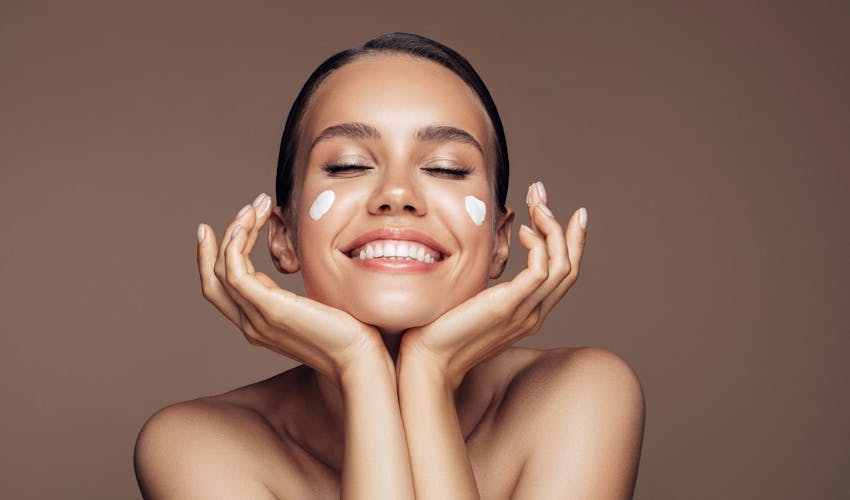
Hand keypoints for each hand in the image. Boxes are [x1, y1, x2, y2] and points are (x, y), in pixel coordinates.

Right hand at [196, 193, 387, 386]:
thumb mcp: (316, 309)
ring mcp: (257, 319)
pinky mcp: (270, 309)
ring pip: (223, 268)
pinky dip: (235, 243)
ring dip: (236, 230)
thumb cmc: (349, 334)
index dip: (216, 257)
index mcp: (260, 324)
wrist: (360, 359)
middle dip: (218, 240)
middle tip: (245, 208)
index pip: (223, 289)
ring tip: (256, 206)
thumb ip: (299, 296)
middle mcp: (251, 324)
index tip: (227, 226)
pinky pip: (234, 270)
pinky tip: (249, 223)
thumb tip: (298, 270)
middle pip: (213, 278)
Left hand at [399, 182, 587, 388]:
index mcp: (527, 314)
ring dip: (553, 229)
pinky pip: (541, 272)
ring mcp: (524, 313)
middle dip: (565, 227)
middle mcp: (533, 315)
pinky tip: (522, 230)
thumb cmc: (440, 332)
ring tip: (536, 206)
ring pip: (562, 266)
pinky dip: (539, 246)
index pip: (563, 275)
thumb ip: (486, 286)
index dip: (569, 242)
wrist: (427, 362)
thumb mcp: (471, 302)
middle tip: (543, 195)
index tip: (564, 212)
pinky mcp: (507, 307)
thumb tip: (485, 255)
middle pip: (570, 267)